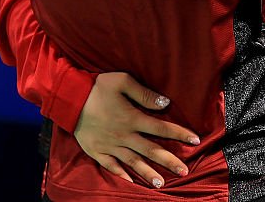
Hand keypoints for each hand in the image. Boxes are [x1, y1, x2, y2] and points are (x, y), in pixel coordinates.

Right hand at [75, 72, 199, 187]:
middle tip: (185, 171)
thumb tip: (166, 103)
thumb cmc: (97, 87)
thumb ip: (145, 94)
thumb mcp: (123, 82)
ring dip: (148, 172)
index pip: (161, 128)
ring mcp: (109, 145)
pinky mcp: (96, 151)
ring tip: (162, 184)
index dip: (179, 133)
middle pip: (151, 150)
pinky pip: (110, 166)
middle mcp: (123, 135)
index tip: (195, 140)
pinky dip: (121, 174)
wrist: (68, 99)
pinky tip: (131, 181)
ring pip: (132, 162)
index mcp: (132, 118)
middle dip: (169, 161)